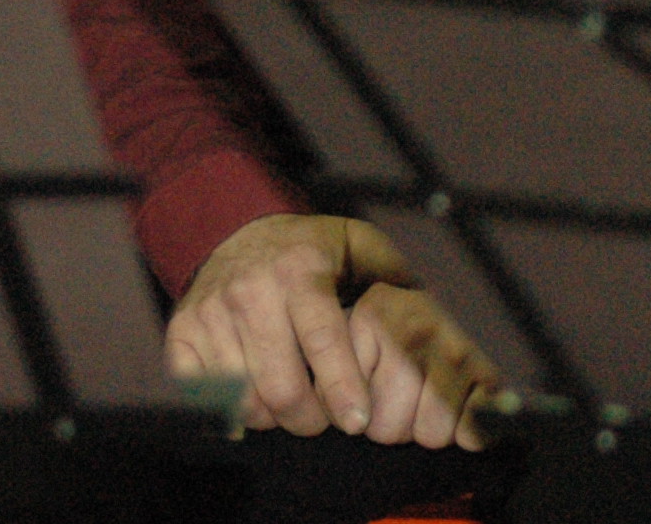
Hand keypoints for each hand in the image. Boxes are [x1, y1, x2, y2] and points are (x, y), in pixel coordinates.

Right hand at [164, 214, 502, 449]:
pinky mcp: (182, 333)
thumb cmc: (316, 253)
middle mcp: (251, 288)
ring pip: (244, 399)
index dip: (342, 386)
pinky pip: (206, 397)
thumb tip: (469, 351)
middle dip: (309, 416)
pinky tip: (255, 392)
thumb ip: (409, 290)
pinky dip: (234, 408)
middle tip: (325, 417)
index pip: (322, 338)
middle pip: (280, 386)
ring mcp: (211, 312)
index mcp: (301, 269)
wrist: (238, 231)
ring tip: (294, 399)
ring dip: (274, 415)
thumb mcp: (367, 251)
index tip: (356, 420)